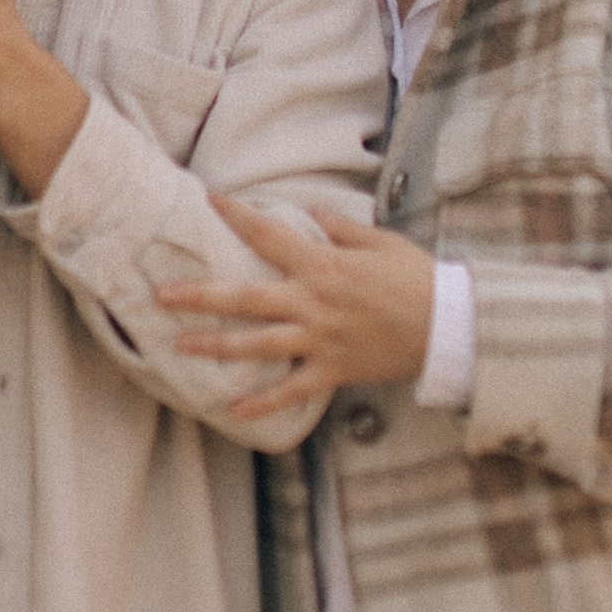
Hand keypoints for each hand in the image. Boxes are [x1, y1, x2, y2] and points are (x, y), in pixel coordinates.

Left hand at [157, 194, 437, 425]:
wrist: (448, 326)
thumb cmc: (418, 279)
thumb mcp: (381, 242)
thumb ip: (342, 227)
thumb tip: (313, 211)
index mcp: (323, 265)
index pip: (269, 235)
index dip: (237, 215)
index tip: (209, 199)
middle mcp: (312, 302)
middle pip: (244, 297)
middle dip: (200, 295)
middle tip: (163, 294)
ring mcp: (319, 339)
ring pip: (256, 343)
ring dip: (215, 345)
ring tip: (179, 345)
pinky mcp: (332, 370)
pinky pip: (291, 390)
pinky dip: (262, 403)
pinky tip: (233, 411)